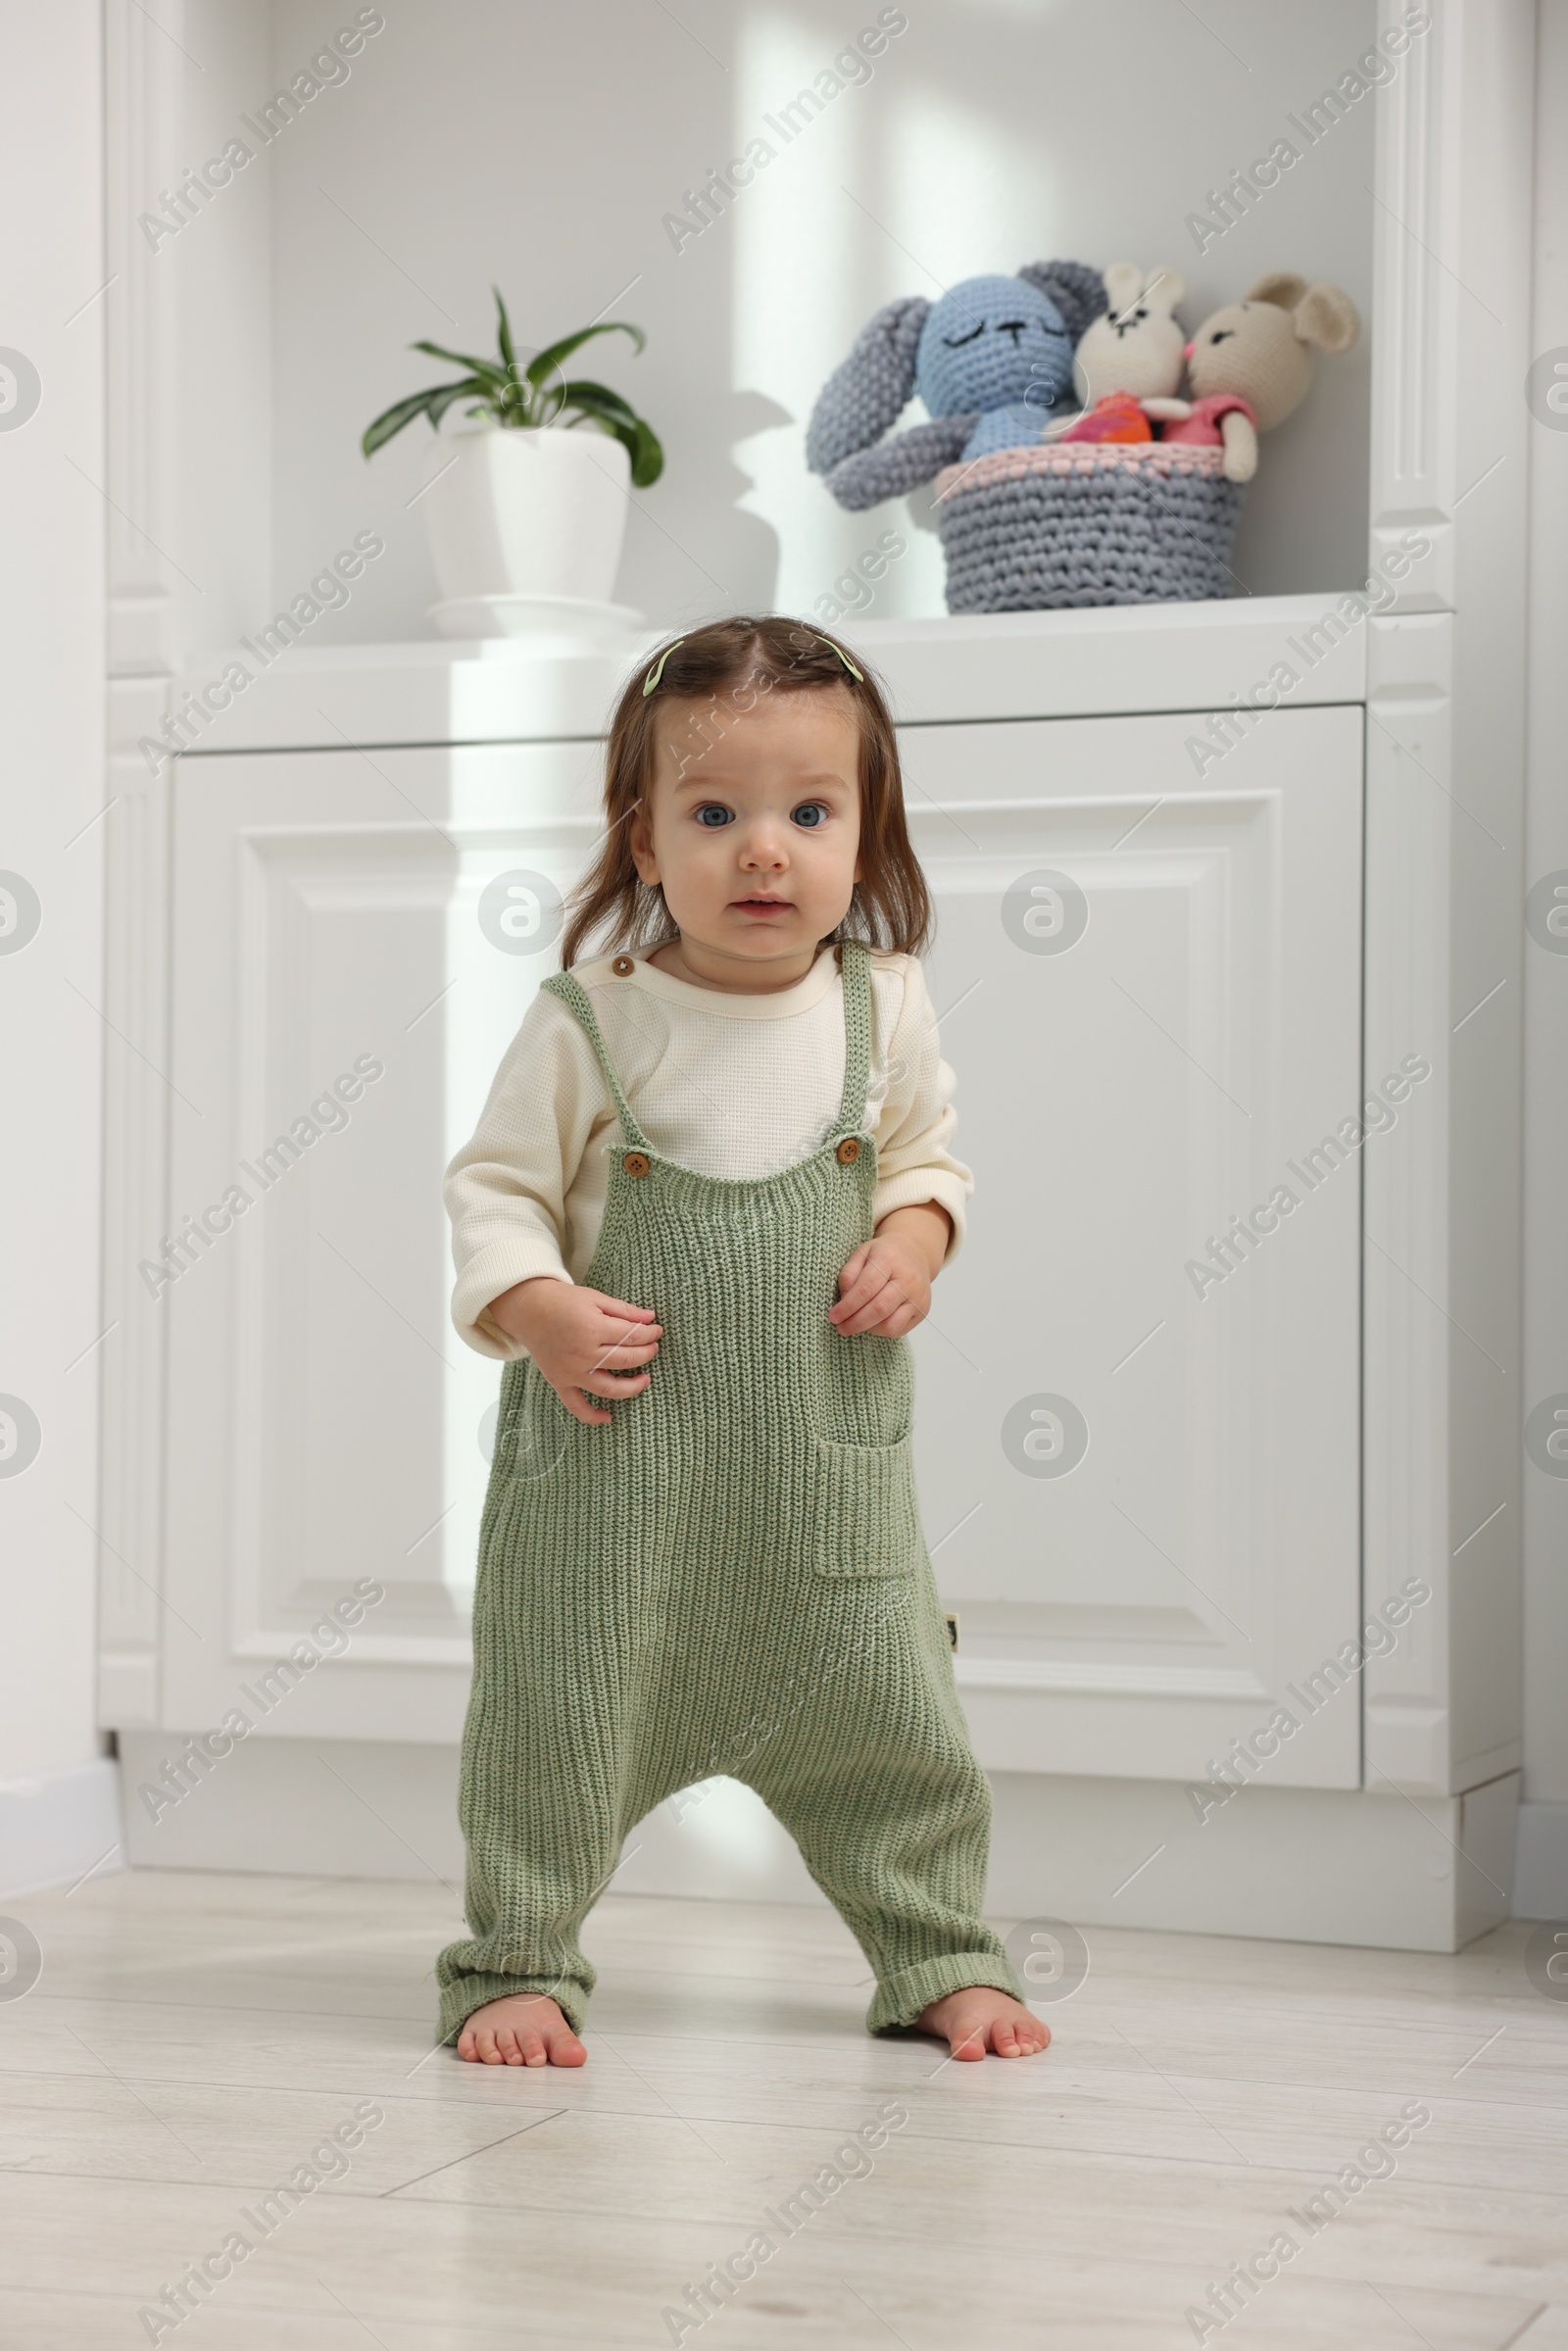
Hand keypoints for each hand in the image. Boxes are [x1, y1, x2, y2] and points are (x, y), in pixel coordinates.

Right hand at [487, 1277, 660, 1426]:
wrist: (529, 1310)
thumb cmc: (563, 1301)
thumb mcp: (595, 1298)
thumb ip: (624, 1310)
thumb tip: (651, 1318)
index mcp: (592, 1328)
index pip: (632, 1336)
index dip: (649, 1333)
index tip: (657, 1330)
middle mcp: (583, 1354)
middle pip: (626, 1360)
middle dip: (646, 1353)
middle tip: (654, 1347)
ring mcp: (571, 1372)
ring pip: (609, 1388)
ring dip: (632, 1387)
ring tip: (645, 1379)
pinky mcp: (560, 1382)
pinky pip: (576, 1405)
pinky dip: (592, 1416)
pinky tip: (608, 1418)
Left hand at [830, 1202, 951, 1338]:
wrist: (914, 1253)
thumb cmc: (883, 1255)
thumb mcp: (861, 1254)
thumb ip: (849, 1274)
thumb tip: (844, 1300)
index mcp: (889, 1259)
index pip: (866, 1288)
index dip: (847, 1306)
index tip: (833, 1316)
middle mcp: (908, 1279)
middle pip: (879, 1309)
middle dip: (855, 1322)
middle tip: (841, 1328)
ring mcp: (918, 1296)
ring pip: (890, 1325)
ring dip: (868, 1329)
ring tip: (856, 1323)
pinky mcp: (922, 1310)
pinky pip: (898, 1330)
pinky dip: (881, 1331)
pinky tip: (872, 1322)